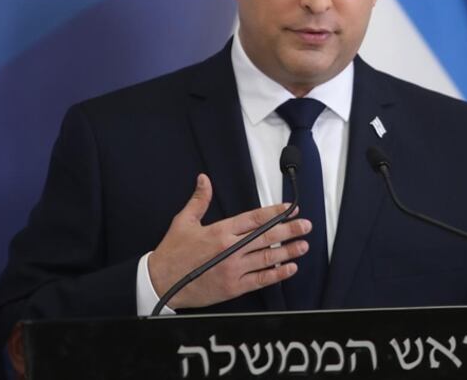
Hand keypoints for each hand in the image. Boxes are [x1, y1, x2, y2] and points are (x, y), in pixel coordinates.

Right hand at [147, 174, 310, 308]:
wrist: (160, 283)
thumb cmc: (172, 253)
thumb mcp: (184, 221)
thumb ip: (199, 200)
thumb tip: (204, 180)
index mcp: (220, 232)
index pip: (254, 219)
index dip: (275, 213)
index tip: (290, 208)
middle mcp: (230, 250)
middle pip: (266, 237)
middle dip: (289, 230)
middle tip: (305, 225)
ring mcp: (233, 270)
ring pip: (267, 258)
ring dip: (288, 251)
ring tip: (303, 246)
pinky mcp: (233, 287)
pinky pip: (260, 280)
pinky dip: (276, 274)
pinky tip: (289, 268)